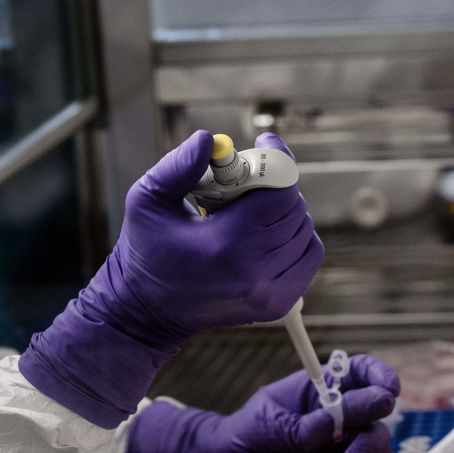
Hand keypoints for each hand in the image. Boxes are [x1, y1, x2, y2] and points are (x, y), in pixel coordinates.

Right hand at [113, 129, 322, 339]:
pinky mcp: (277, 305)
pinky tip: (265, 231)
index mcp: (225, 245)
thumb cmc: (144, 251)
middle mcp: (253, 272)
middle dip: (275, 183)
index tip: (264, 144)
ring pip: (304, 230)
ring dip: (285, 210)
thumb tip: (209, 140)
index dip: (277, 160)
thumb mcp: (146, 200)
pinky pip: (308, 255)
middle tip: (247, 179)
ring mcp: (269, 293)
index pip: (280, 193)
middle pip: (294, 208)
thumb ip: (178, 166)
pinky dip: (295, 236)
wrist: (146, 312)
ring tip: (250, 208)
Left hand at [128, 354, 401, 452]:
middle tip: (357, 439)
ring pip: (376, 442)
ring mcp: (343, 443)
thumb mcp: (269, 423)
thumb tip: (333, 420)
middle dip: (374, 421)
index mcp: (321, 388)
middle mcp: (339, 414)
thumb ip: (299, 425)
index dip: (379, 374)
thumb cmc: (248, 433)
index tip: (389, 388)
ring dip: (368, 449)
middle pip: (377, 410)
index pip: (359, 371)